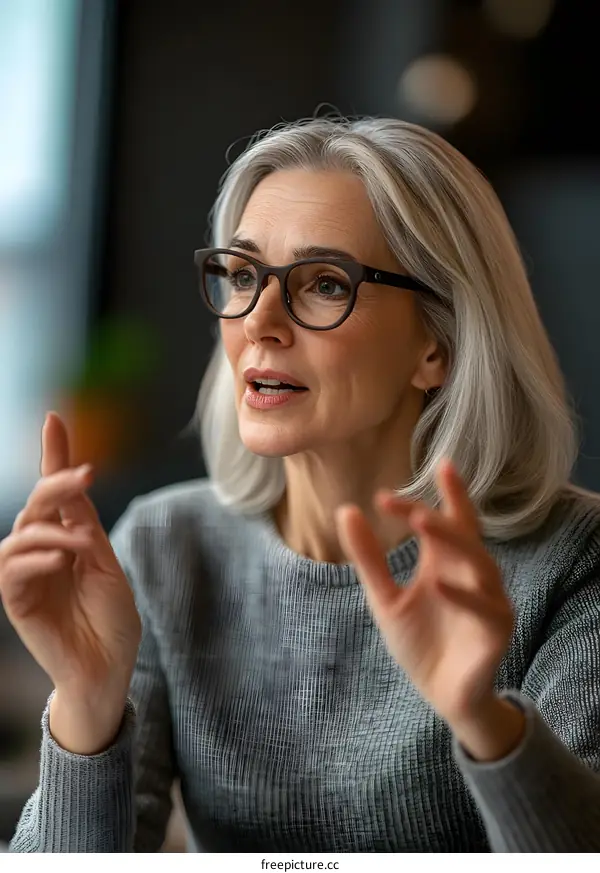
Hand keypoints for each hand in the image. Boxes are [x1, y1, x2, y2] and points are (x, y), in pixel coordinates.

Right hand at [0, 412, 140, 750]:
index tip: (54, 418)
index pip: (58, 493)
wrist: (108, 669)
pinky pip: (12, 570)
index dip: (54, 455)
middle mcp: (44, 552)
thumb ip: (85, 528)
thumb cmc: (112, 620)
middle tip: (84, 474)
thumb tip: (75, 484)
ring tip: (80, 544)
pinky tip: (59, 559)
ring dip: (49, 529)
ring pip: (20, 533)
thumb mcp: (106, 565)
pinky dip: (34, 558)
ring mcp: (28, 576)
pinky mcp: (17, 601)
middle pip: (38, 505)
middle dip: (56, 483)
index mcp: (69, 540)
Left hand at [335, 459, 513, 731]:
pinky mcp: (498, 628)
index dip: (419, 503)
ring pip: (480, 561)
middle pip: (464, 534)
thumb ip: (369, 558)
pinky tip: (438, 584)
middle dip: (441, 515)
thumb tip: (346, 510)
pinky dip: (465, 595)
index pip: (442, 520)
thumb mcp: (385, 598)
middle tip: (411, 507)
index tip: (382, 498)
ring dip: (453, 541)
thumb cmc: (419, 642)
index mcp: (444, 561)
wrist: (441, 695)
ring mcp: (488, 598)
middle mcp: (470, 573)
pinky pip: (486, 607)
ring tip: (422, 523)